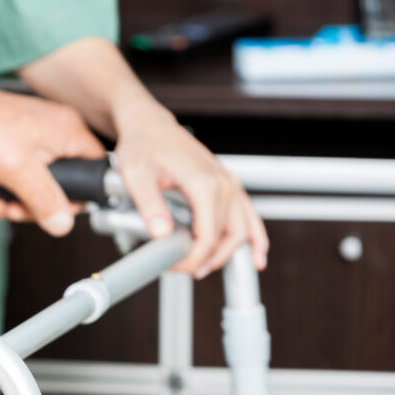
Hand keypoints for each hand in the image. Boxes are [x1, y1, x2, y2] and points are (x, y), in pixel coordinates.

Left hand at [0, 87, 106, 235]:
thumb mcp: (18, 170)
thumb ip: (46, 200)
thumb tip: (63, 223)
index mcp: (68, 130)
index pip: (93, 172)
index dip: (74, 198)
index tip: (52, 212)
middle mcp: (54, 134)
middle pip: (58, 187)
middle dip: (27, 206)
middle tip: (9, 209)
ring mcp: (31, 142)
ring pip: (31, 188)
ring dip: (5, 203)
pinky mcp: (9, 150)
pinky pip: (12, 181)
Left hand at [113, 105, 267, 276]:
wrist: (150, 126)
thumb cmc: (143, 146)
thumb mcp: (136, 176)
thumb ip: (150, 205)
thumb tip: (162, 234)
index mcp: (204, 184)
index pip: (208, 235)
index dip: (193, 258)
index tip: (174, 266)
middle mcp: (223, 183)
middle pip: (228, 235)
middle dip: (207, 259)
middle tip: (184, 269)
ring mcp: (228, 183)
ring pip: (242, 228)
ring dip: (230, 253)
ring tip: (206, 268)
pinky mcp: (227, 183)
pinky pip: (248, 214)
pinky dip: (255, 237)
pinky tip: (257, 256)